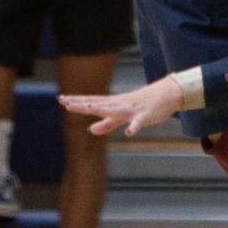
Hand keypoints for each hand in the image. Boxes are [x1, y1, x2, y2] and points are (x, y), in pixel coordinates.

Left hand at [59, 74, 182, 136]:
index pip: (92, 102)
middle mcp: (120, 104)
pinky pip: (138, 122)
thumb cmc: (142, 105)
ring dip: (102, 110)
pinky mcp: (145, 115)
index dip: (77, 101)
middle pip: (98, 104)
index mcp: (113, 104)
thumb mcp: (122, 115)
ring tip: (88, 109)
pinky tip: (129, 133)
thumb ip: (106, 123)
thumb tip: (90, 130)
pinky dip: (134, 126)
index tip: (61, 99)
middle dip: (83, 104)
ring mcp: (132, 109)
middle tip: (65, 102)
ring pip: (115, 109)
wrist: (166, 94)